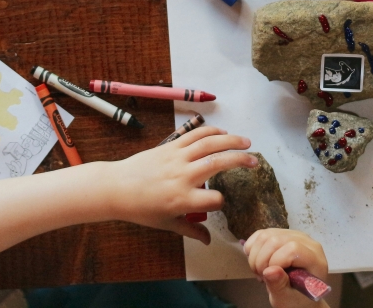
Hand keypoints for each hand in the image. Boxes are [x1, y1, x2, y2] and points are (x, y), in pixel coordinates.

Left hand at [103, 126, 255, 243]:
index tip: (221, 202)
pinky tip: (223, 132)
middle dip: (240, 161)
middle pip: (218, 163)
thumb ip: (191, 231)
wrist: (117, 187)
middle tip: (255, 162)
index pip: (214, 200)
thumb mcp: (167, 224)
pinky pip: (194, 135)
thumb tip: (210, 241)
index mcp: (183, 199)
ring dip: (231, 140)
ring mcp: (177, 158)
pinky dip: (211, 131)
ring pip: (209, 144)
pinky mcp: (171, 146)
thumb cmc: (142, 209)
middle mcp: (183, 176)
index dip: (222, 202)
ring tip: (247, 142)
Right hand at [244, 229, 328, 307]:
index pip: (293, 248)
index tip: (268, 277)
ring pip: (265, 235)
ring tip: (260, 271)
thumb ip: (279, 285)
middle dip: (261, 260)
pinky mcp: (281, 233)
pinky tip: (257, 261)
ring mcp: (293, 234)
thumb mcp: (287, 299)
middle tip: (261, 277)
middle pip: (276, 240)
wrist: (297, 295)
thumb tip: (269, 270)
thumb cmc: (296, 299)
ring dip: (255, 255)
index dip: (276, 261)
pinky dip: (252, 248)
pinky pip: (260, 234)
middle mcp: (306, 241)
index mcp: (315, 258)